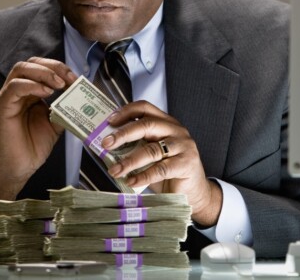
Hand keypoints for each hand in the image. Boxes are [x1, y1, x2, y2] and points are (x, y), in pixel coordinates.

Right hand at [0, 57, 77, 200]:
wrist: (19, 167)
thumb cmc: (32, 147)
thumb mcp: (56, 124)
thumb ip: (65, 109)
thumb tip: (81, 98)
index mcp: (31, 93)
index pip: (43, 68)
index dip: (60, 69)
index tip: (76, 79)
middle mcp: (18, 91)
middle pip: (32, 63)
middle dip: (53, 66)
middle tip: (69, 78)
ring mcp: (9, 97)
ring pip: (21, 70)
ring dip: (43, 73)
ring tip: (59, 84)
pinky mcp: (3, 106)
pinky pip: (14, 87)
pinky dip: (31, 85)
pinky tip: (46, 92)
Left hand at [101, 100, 222, 226]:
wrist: (193, 193)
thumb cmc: (168, 172)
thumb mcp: (150, 156)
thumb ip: (135, 147)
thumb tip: (107, 147)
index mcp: (165, 123)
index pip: (145, 108)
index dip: (126, 112)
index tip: (109, 121)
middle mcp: (176, 130)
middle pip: (147, 125)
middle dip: (123, 134)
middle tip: (106, 144)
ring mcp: (183, 146)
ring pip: (152, 149)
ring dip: (129, 161)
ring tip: (115, 171)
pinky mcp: (187, 164)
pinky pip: (161, 169)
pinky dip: (143, 176)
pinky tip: (131, 182)